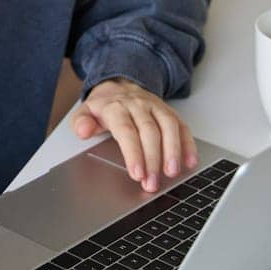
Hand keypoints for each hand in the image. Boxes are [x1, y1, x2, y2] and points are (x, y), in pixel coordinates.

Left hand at [70, 77, 198, 191]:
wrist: (119, 86)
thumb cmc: (104, 107)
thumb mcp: (85, 112)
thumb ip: (81, 122)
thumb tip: (83, 131)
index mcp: (116, 107)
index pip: (126, 131)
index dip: (133, 153)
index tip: (137, 174)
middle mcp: (138, 106)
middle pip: (149, 132)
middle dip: (153, 160)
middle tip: (151, 183)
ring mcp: (156, 108)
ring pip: (169, 127)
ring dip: (173, 151)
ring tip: (172, 173)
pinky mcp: (170, 113)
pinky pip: (182, 126)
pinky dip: (188, 144)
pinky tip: (189, 162)